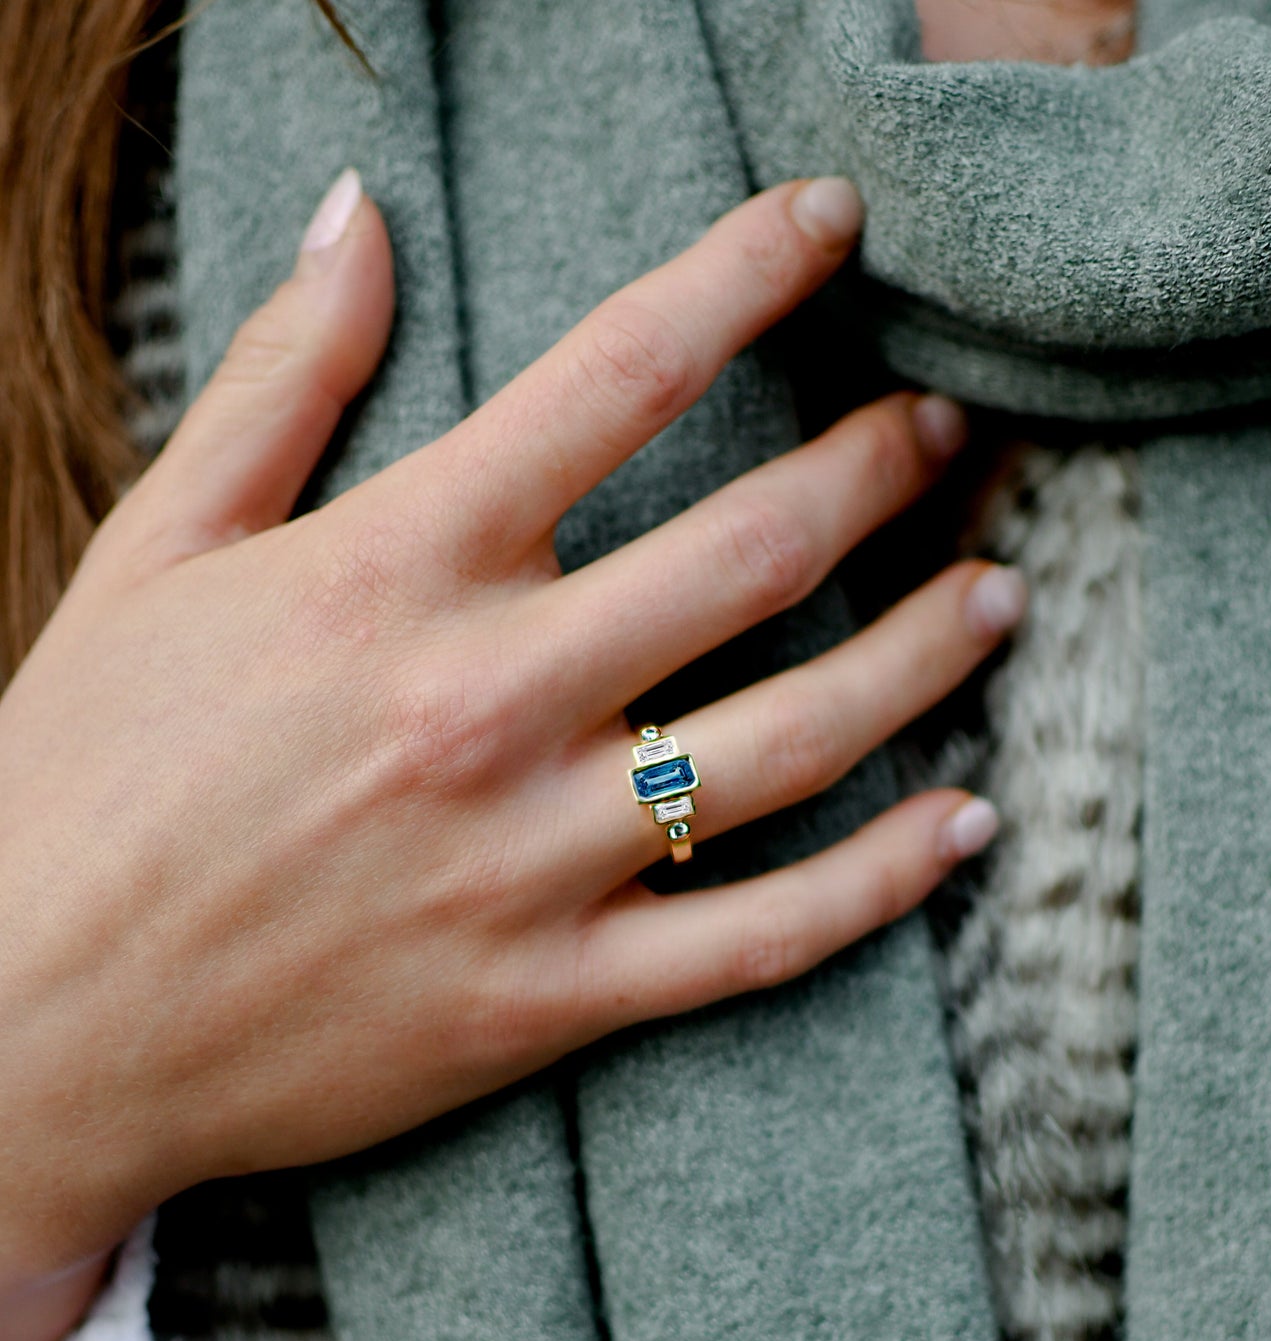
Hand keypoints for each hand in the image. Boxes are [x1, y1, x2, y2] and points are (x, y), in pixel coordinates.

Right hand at [0, 174, 1023, 1303]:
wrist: (26, 1024)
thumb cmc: (85, 775)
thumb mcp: (158, 552)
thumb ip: (282, 382)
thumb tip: (351, 212)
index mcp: (392, 570)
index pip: (616, 373)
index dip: (747, 271)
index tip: (834, 224)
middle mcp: (485, 702)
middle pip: (750, 550)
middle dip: (876, 466)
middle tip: (945, 428)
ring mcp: (531, 861)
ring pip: (793, 744)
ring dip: (923, 655)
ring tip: (1001, 596)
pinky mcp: (551, 995)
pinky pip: (761, 939)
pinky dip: (882, 883)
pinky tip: (967, 823)